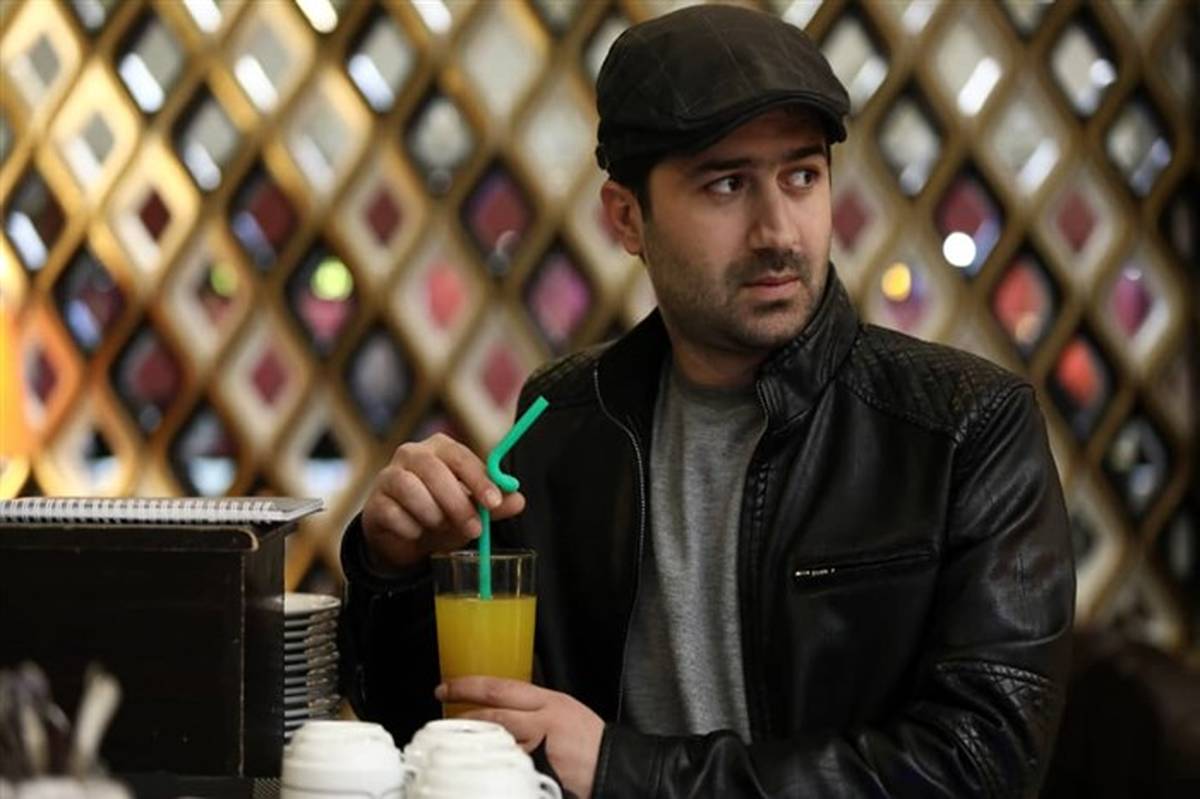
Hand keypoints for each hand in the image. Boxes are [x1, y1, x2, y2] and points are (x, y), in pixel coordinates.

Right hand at [362, 433, 526, 569]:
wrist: (405, 537)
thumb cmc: (443, 512)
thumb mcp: (472, 508)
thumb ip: (495, 504)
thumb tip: (519, 500)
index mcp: (440, 448)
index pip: (460, 456)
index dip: (479, 479)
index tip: (494, 503)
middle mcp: (411, 454)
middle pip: (434, 471)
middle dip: (458, 503)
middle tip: (474, 528)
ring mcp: (388, 476)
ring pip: (411, 490)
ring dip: (433, 515)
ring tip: (440, 526)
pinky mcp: (374, 502)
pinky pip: (393, 514)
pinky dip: (411, 529)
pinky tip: (417, 532)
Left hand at [437, 678, 603, 798]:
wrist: (616, 766)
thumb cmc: (592, 741)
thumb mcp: (566, 711)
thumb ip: (536, 708)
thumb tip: (503, 706)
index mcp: (549, 702)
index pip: (501, 688)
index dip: (469, 686)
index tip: (448, 685)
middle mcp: (543, 722)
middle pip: (493, 713)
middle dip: (462, 712)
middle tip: (440, 713)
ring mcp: (539, 750)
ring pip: (495, 740)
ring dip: (471, 740)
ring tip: (453, 740)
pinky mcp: (538, 773)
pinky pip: (507, 767)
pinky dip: (490, 765)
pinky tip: (478, 764)